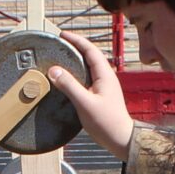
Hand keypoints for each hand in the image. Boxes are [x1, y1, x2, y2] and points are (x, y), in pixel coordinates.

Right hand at [46, 30, 137, 159]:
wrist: (120, 139)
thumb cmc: (106, 122)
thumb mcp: (84, 103)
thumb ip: (69, 86)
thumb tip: (53, 70)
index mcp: (105, 74)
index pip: (90, 50)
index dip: (76, 40)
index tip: (62, 34)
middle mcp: (106, 77)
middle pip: (90, 55)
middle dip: (75, 46)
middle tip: (59, 43)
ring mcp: (104, 85)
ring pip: (89, 66)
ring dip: (76, 59)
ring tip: (60, 56)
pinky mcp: (100, 94)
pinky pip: (87, 77)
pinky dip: (76, 72)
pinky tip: (67, 77)